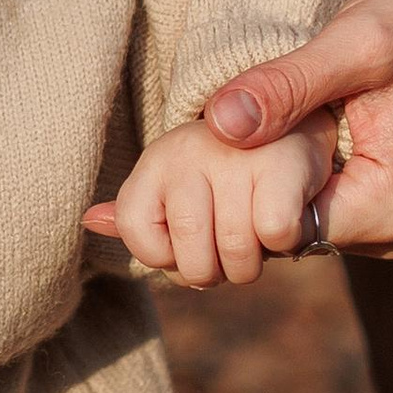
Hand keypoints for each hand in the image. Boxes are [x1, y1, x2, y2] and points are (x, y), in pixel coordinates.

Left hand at [90, 114, 337, 288]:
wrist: (302, 121)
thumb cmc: (234, 170)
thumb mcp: (178, 186)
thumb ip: (138, 211)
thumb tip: (90, 221)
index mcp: (156, 159)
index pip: (136, 235)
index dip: (167, 256)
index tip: (193, 233)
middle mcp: (187, 150)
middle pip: (191, 262)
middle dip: (218, 271)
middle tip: (233, 240)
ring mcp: (233, 155)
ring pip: (236, 256)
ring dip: (255, 260)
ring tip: (260, 226)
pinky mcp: (281, 161)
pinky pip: (274, 234)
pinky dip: (288, 240)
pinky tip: (289, 212)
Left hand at [199, 0, 392, 257]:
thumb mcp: (356, 42)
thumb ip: (289, 85)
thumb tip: (217, 124)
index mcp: (388, 209)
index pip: (274, 229)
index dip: (238, 184)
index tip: (221, 128)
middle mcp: (390, 230)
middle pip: (278, 228)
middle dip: (244, 180)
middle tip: (226, 114)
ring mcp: (384, 215)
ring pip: (288, 212)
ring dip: (260, 171)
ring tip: (250, 111)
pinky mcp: (375, 192)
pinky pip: (308, 194)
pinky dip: (281, 163)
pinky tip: (272, 118)